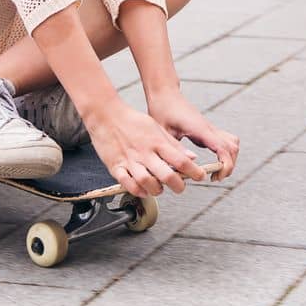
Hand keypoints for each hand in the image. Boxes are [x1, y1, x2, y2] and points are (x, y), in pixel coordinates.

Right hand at [84, 99, 206, 197]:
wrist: (105, 115)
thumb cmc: (131, 120)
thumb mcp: (157, 128)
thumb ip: (174, 144)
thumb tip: (191, 157)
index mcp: (157, 142)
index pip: (181, 160)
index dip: (194, 171)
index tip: (200, 176)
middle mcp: (145, 153)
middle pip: (167, 175)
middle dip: (178, 186)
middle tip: (180, 187)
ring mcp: (130, 161)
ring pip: (147, 182)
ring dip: (157, 190)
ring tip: (160, 188)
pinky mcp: (116, 166)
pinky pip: (127, 183)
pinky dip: (137, 190)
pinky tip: (143, 190)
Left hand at [148, 91, 238, 180]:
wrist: (165, 93)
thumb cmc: (162, 110)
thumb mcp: (163, 131)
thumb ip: (173, 149)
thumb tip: (186, 165)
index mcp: (200, 129)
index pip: (223, 148)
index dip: (225, 165)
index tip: (216, 177)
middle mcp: (209, 128)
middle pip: (232, 147)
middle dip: (229, 165)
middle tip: (215, 177)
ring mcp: (210, 128)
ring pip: (232, 143)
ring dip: (229, 158)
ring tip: (216, 171)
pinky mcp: (207, 129)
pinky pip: (225, 140)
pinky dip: (225, 152)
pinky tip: (213, 160)